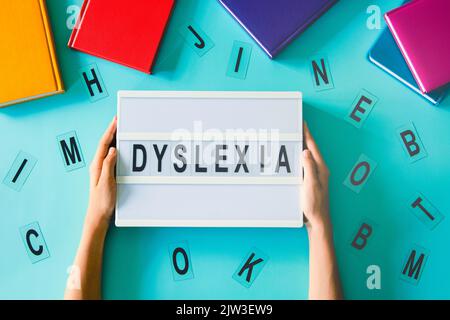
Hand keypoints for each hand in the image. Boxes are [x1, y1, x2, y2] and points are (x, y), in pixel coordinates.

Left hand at [85, 116, 116, 230]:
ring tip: (121, 129)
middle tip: (120, 120)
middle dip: (112, 130)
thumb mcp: (106, 182)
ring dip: (114, 138)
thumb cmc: (101, 201)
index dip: (110, 130)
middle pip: (105, 143)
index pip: (104, 143)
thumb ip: (108, 165)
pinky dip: (116, 148)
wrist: (97, 215)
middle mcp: (98, 165)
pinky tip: (121, 147)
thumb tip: (112, 149)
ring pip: (108, 149)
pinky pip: (111, 156)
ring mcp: (101, 169)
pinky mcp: (106, 173)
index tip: (116, 120)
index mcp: (97, 165)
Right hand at [302, 122, 330, 232]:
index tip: (303, 123)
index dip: (308, 134)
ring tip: (295, 138)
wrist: (318, 221)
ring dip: (302, 147)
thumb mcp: (310, 184)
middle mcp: (320, 170)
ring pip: (308, 157)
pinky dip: (300, 158)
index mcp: (321, 169)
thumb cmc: (315, 204)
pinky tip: (294, 159)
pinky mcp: (311, 181)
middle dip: (305, 137)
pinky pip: (305, 165)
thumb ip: (308, 167)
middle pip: (311, 149)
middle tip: (297, 127)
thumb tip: (305, 151)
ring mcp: (316, 176)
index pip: (313, 147)